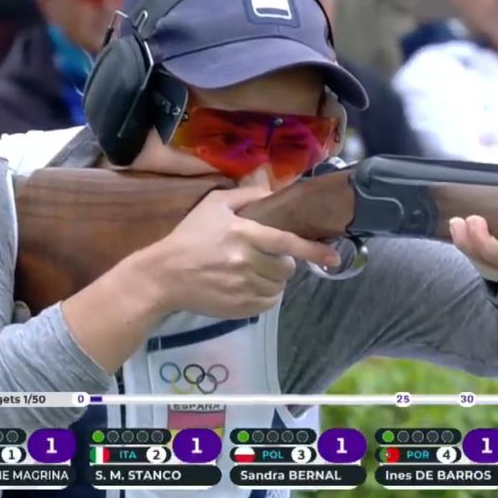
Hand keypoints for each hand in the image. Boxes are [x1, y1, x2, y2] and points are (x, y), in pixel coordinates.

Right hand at [142, 181, 339, 317]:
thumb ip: (245, 195)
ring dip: (274, 280)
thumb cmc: (189, 237)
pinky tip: (250, 287)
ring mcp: (243, 287)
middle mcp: (246, 261)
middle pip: (286, 268)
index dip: (313, 250)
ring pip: (278, 287)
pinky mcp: (239, 307)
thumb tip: (272, 190)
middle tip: (266, 258)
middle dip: (283, 263)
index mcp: (243, 234)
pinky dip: (266, 296)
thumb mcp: (213, 205)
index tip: (334, 257)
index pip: (286, 242)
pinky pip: (268, 303)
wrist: (163, 275)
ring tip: (254, 272)